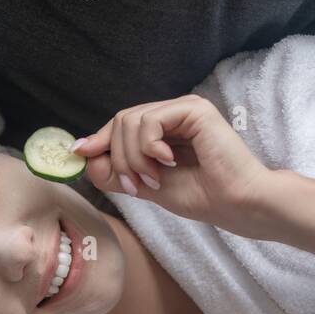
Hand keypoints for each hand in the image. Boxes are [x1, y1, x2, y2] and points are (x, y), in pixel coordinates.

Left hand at [72, 95, 273, 236]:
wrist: (235, 203)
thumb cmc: (201, 196)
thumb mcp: (146, 186)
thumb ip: (117, 173)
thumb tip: (84, 156)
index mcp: (163, 130)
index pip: (121, 125)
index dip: (98, 139)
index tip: (79, 153)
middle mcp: (173, 115)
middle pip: (121, 121)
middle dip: (119, 158)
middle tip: (134, 186)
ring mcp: (184, 109)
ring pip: (131, 120)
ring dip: (133, 158)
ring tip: (154, 179)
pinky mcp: (194, 109)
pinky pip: (150, 120)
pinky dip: (149, 146)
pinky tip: (167, 163)